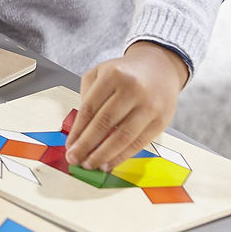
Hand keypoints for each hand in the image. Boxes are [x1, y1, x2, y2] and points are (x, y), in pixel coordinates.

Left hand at [64, 41, 188, 171]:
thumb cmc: (125, 73)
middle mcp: (132, 89)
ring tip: (90, 164)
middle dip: (86, 145)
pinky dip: (121, 156)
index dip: (78, 130)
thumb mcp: (101, 72)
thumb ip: (88, 96)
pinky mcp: (161, 121)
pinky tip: (108, 163)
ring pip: (122, 137)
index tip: (69, 145)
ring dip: (103, 155)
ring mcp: (149, 106)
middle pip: (104, 123)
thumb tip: (79, 132)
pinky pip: (138, 143)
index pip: (90, 108)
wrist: (159, 67)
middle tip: (75, 158)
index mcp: (113, 75)